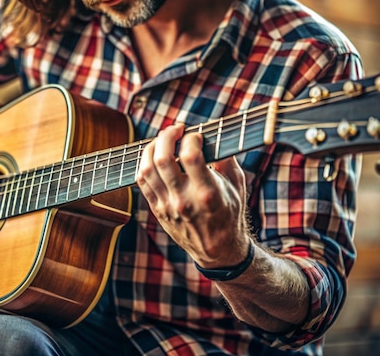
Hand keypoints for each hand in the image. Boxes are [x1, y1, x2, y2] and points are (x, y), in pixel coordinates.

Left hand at [136, 123, 248, 266]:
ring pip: (146, 169)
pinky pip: (142, 181)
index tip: (196, 134)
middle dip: (166, 136)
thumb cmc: (230, 215)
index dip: (190, 138)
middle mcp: (184, 199)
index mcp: (207, 193)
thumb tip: (216, 135)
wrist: (216, 250)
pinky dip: (144, 163)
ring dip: (151, 147)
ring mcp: (167, 206)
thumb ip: (227, 159)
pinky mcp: (157, 210)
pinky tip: (153, 156)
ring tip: (162, 140)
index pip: (190, 157)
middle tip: (175, 129)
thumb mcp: (237, 187)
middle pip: (163, 159)